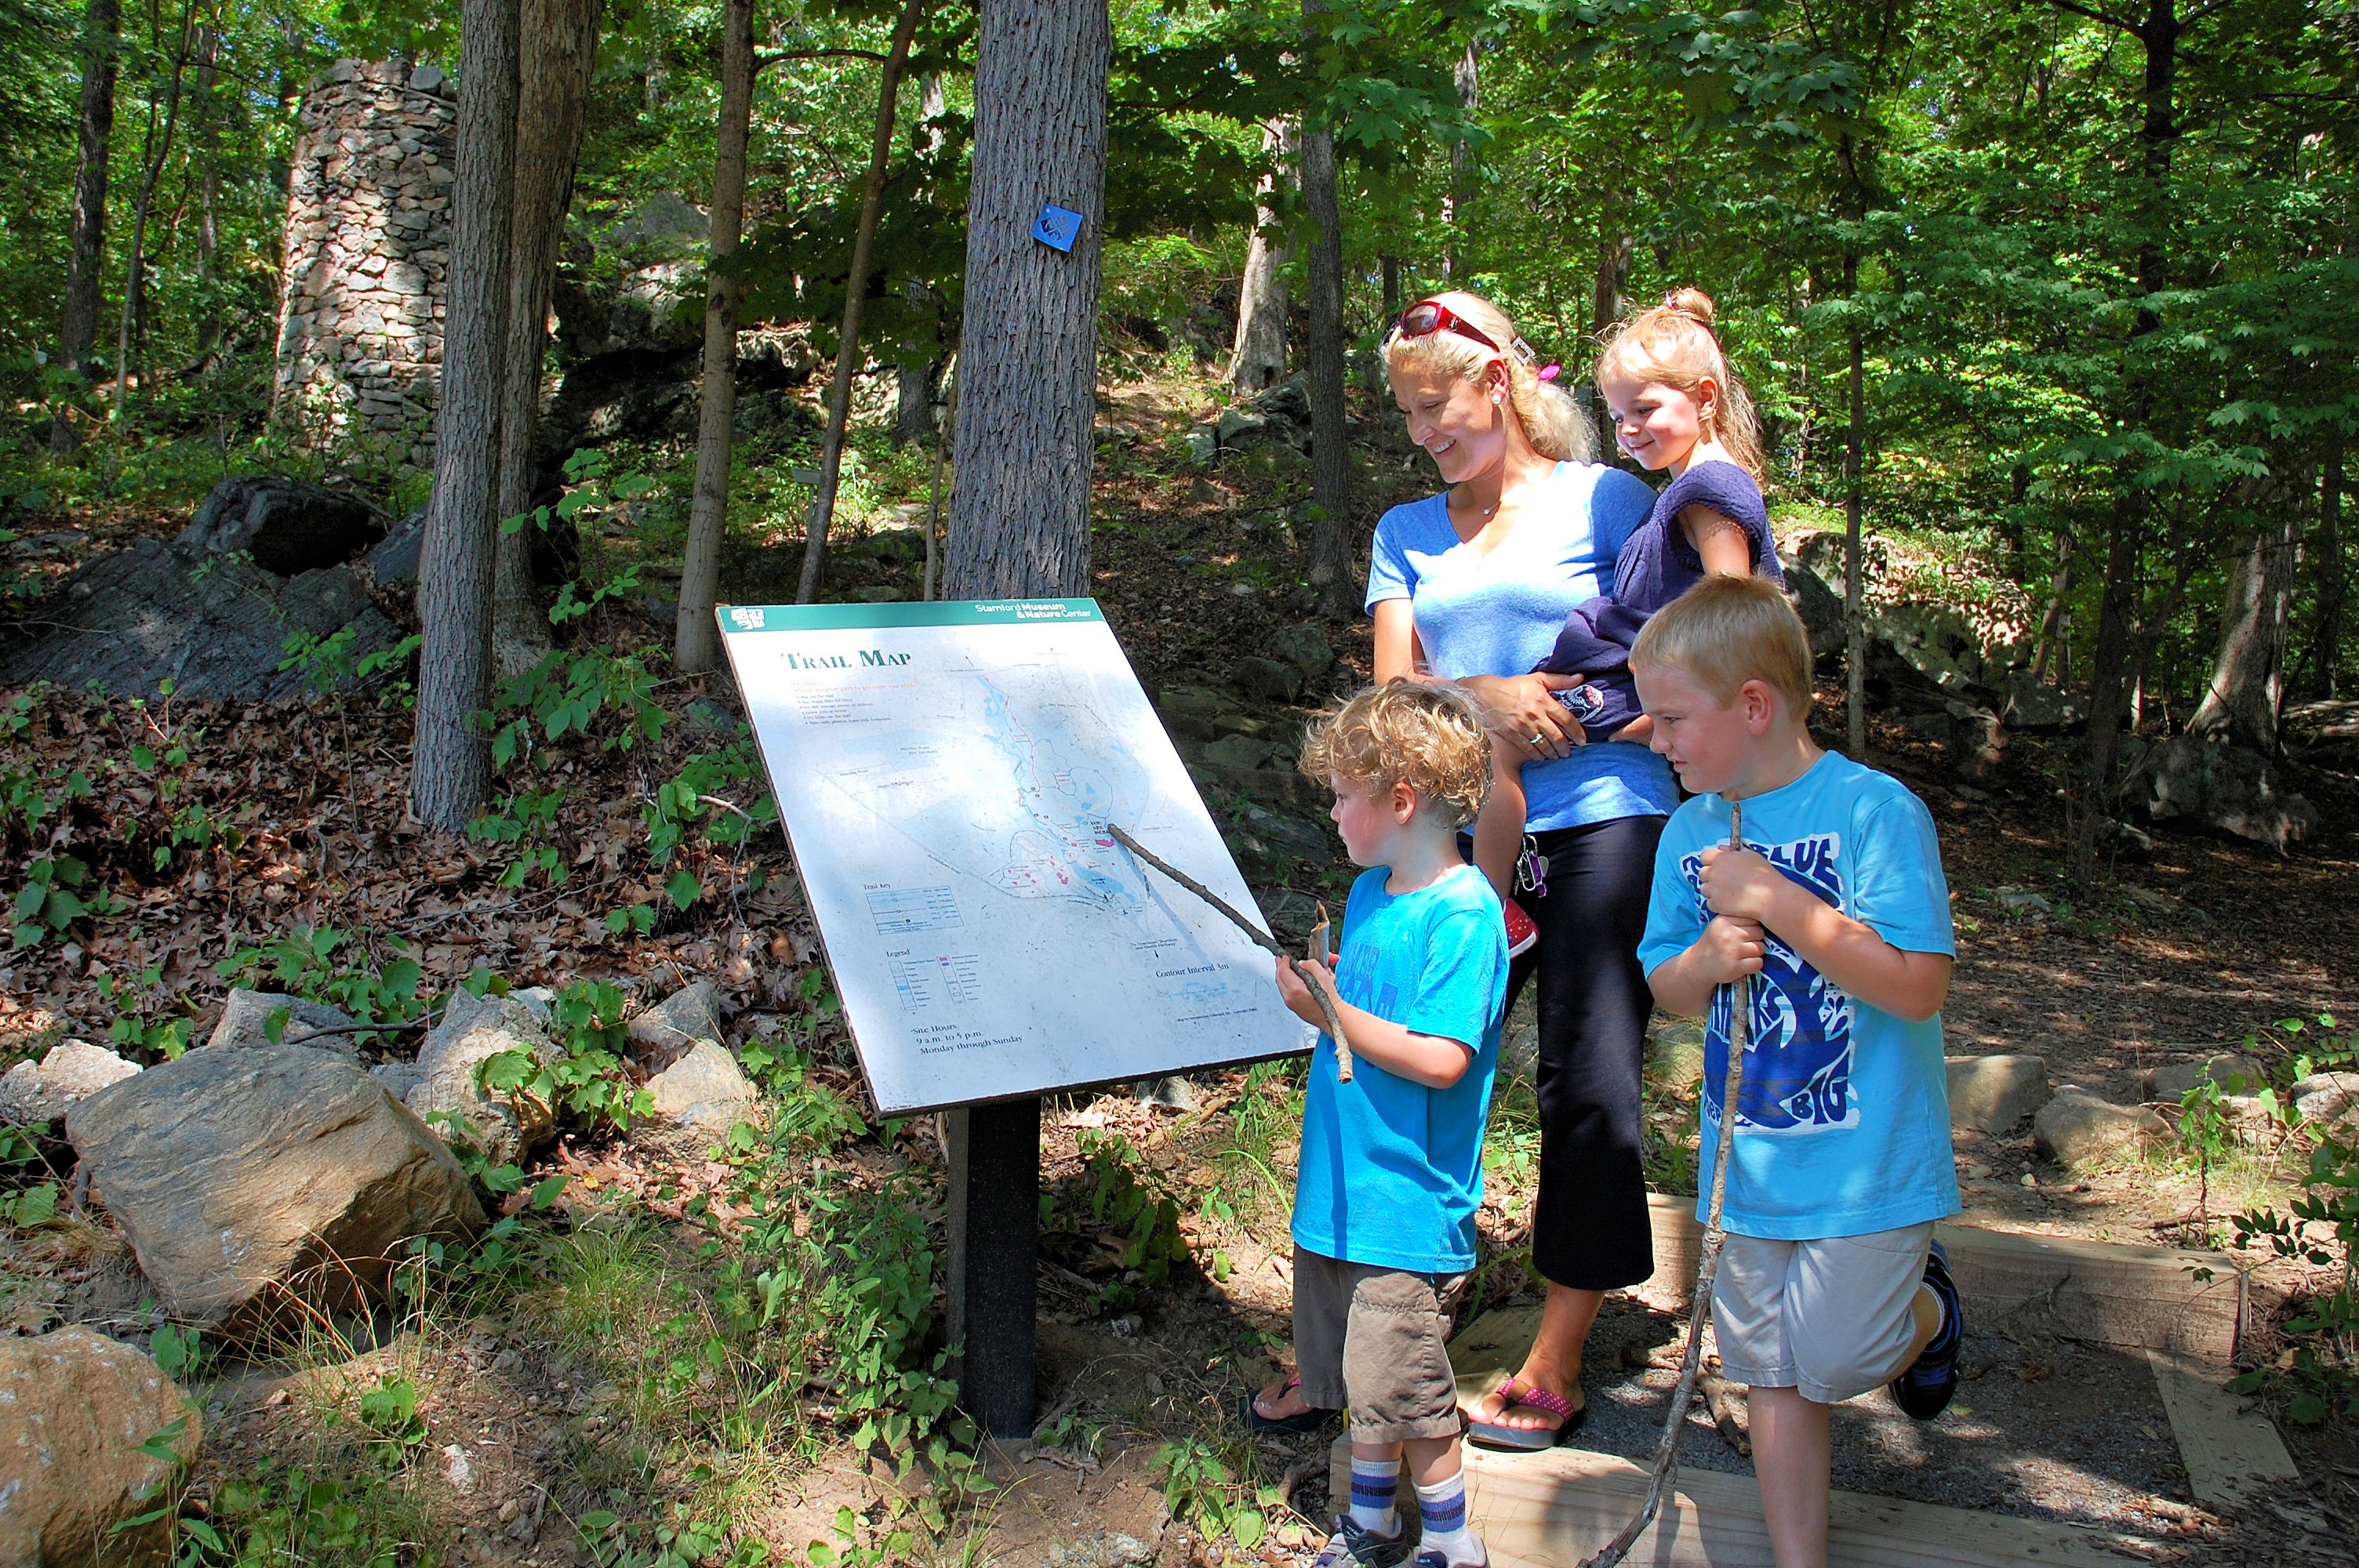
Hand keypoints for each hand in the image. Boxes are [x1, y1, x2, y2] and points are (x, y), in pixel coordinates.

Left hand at [1275, 954, 1337, 1029]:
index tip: (1284, 957)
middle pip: (1279, 979)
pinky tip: (1297, 981)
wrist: (1336, 1016)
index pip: (1283, 971)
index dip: (1283, 962)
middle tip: (1282, 960)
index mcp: (1295, 989)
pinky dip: (1289, 985)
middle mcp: (1290, 998)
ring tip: (1289, 969)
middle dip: (1281, 968)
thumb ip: (1311, 965)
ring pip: (1282, 986)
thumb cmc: (1331, 1000)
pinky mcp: (1294, 1008)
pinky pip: (1287, 993)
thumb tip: (1303, 963)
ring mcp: (1291, 1004)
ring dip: (1285, 976)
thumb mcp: (1323, 976)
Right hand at [1462, 672, 1592, 760]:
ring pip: (1544, 745)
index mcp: (1543, 700)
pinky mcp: (1512, 734)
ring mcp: (1523, 726)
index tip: (1582, 740)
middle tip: (1569, 752)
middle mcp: (1535, 714)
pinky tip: (1542, 757)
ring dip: (1553, 753)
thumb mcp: (1537, 679)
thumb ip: (1560, 680)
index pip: (1566, 719)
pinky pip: (1528, 748)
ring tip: (1558, 756)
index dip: (1577, 732)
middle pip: (1557, 736)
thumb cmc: (1513, 685)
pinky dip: (1538, 755)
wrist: (1484, 694)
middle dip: (1565, 748)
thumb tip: (1581, 677)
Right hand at [1693, 914, 1766, 985]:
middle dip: (1755, 939)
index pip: (1752, 917)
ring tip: (1743, 954)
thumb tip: (1764, 912)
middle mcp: (1728, 934)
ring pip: (1761, 948)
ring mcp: (1732, 951)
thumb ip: (1737, 917)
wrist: (1697, 964)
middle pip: (1759, 932)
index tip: (1743, 931)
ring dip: (1756, 952)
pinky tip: (1744, 963)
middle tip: (1744, 944)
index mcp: (1724, 920)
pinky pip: (1758, 963)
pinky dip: (1754, 964)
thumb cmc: (1714, 942)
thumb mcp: (1720, 924)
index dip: (1751, 925)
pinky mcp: (1735, 967)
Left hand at [1698, 844, 1789, 923]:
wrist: (1769, 897)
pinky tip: (1731, 903)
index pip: (1704, 857)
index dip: (1710, 861)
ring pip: (1705, 889)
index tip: (1718, 866)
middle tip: (1725, 881)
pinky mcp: (1716, 904)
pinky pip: (1710, 903)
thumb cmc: (1763, 875)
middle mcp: (1714, 873)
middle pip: (1703, 873)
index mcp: (1721, 858)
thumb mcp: (1751, 855)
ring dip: (1713, 890)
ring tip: (1730, 893)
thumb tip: (1720, 848)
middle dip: (1711, 876)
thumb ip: (1732, 850)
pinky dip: (1718, 903)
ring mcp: (1713, 889)